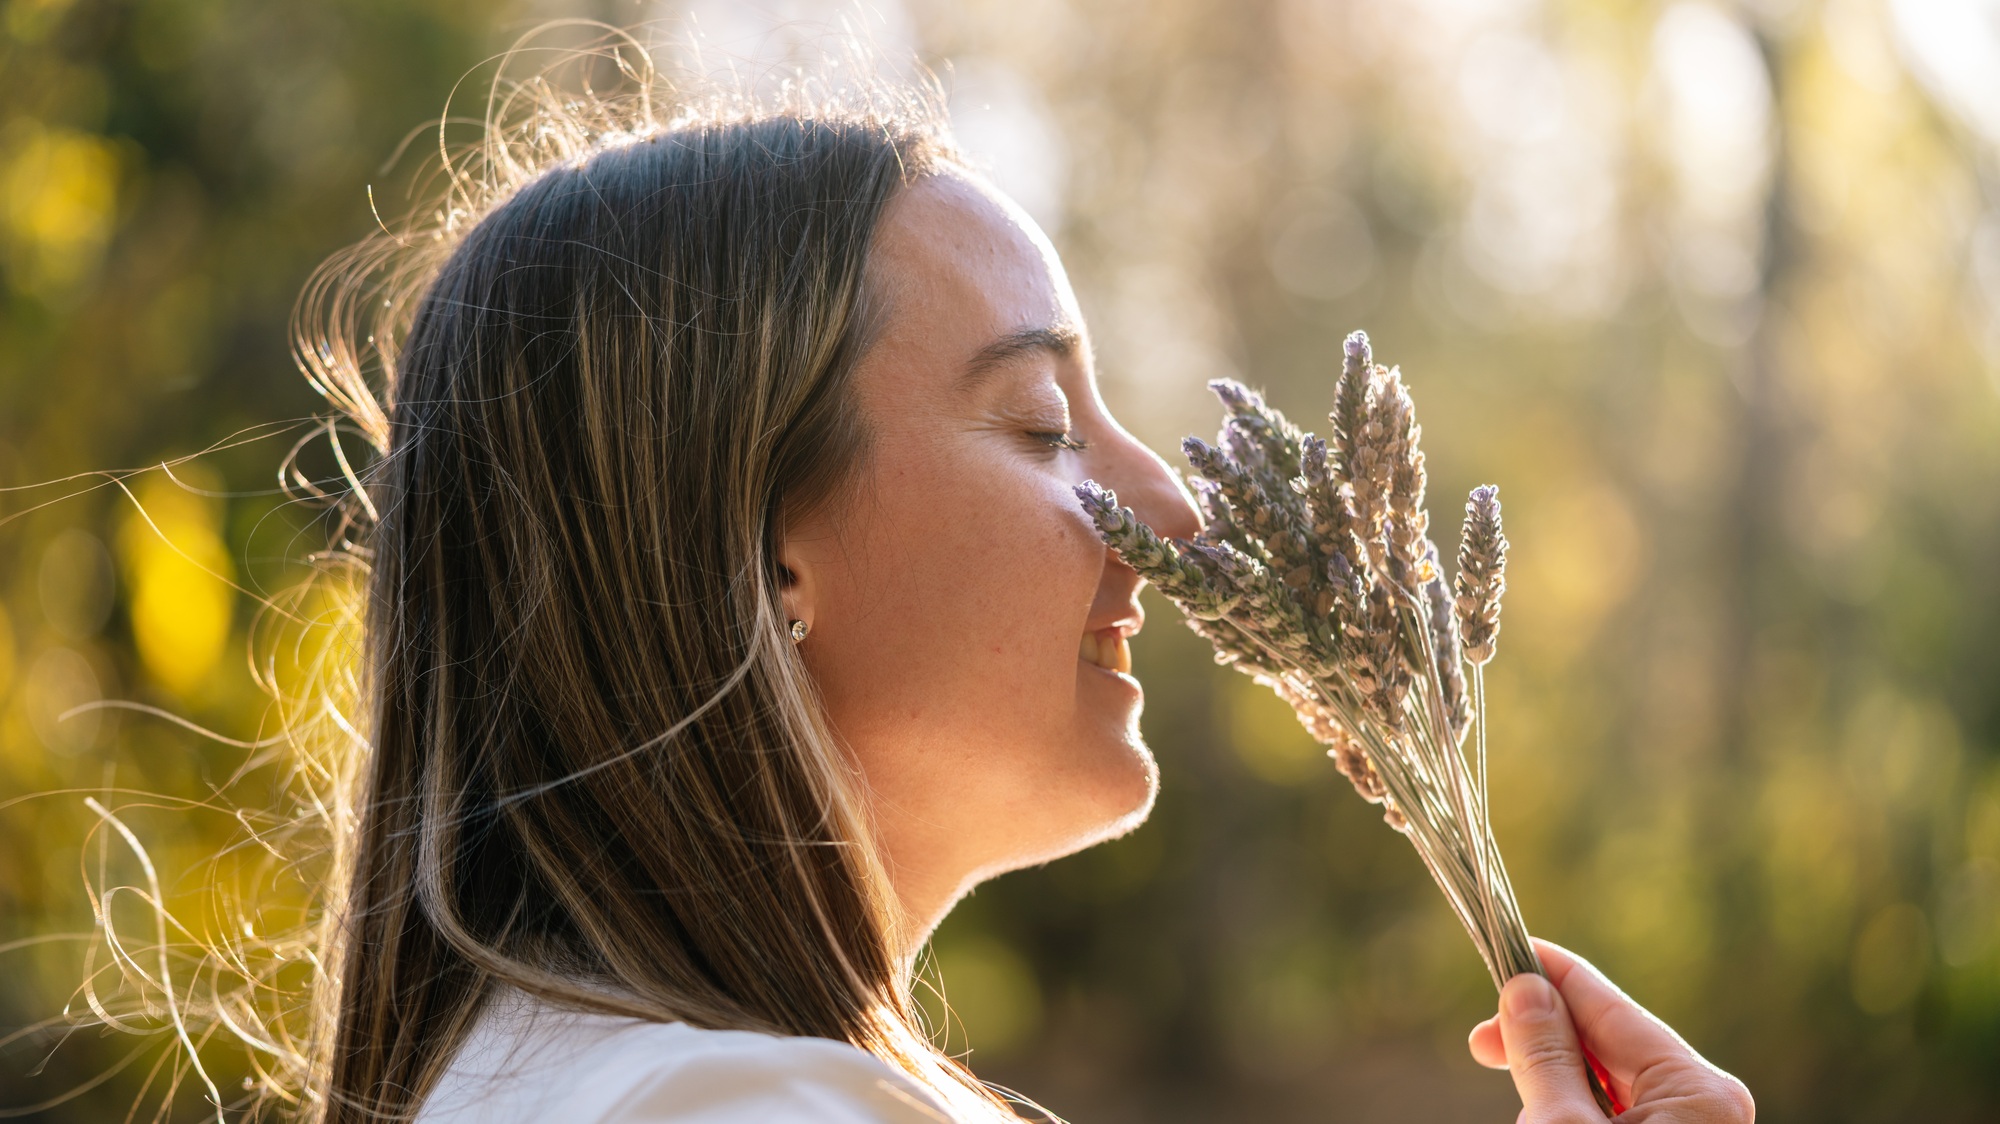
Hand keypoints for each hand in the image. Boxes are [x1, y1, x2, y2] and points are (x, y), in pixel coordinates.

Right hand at [1467, 939, 1752, 1122]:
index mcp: (1700, 1090)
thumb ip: (1545, 1057)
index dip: (1553, 972)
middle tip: (1482, 1043)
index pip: (1611, 1006)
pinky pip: (1619, 1116)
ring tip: (1521, 1100)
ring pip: (1609, 1085)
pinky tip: (1548, 1119)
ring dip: (1557, 1083)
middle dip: (1544, 1039)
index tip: (1504, 947)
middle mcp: (1708, 1108)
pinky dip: (1577, 1111)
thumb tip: (1527, 986)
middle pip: (1609, 1045)